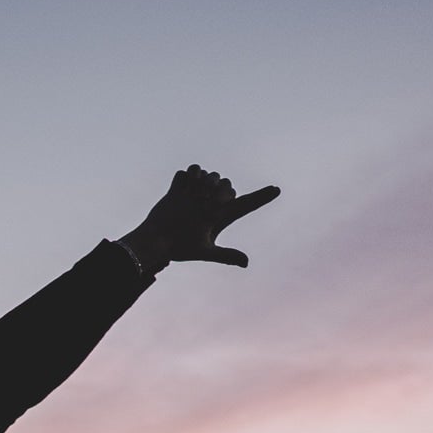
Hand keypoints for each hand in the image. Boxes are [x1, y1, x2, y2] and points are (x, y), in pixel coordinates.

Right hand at [119, 165, 278, 268]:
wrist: (156, 239)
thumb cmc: (179, 248)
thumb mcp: (204, 251)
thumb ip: (226, 255)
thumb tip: (246, 262)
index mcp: (222, 216)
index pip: (247, 204)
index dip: (262, 197)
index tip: (277, 190)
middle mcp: (212, 202)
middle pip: (226, 183)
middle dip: (218, 188)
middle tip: (202, 203)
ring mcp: (198, 192)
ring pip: (209, 174)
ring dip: (201, 182)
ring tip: (189, 198)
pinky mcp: (183, 185)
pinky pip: (191, 170)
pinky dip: (187, 176)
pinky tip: (179, 189)